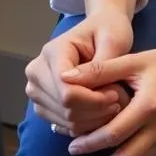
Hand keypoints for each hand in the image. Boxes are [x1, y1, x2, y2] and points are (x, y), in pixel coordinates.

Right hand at [25, 7, 134, 137]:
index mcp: (52, 51)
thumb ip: (99, 67)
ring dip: (92, 119)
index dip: (93, 99)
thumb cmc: (108, 31)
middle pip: (64, 107)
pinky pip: (64, 126)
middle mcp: (37, 71)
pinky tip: (100, 111)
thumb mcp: (111, 41)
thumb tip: (84, 87)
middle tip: (118, 100)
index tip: (116, 94)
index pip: (66, 89)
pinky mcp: (43, 104)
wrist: (101, 30)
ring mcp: (37, 89)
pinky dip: (85, 125)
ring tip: (112, 104)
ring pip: (65, 119)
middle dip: (95, 110)